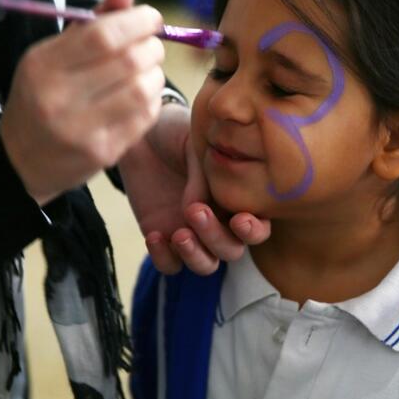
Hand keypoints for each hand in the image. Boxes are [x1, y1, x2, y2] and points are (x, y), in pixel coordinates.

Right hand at [0, 0, 165, 204]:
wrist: (21, 159)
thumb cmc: (41, 95)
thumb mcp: (53, 54)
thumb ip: (91, 23)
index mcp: (43, 65)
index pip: (103, 35)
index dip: (138, 21)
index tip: (151, 17)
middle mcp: (59, 97)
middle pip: (129, 61)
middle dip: (152, 47)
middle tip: (152, 46)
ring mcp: (81, 129)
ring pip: (143, 90)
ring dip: (155, 74)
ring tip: (147, 71)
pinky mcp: (103, 152)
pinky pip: (145, 117)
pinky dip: (153, 100)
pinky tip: (143, 96)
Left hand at [118, 104, 270, 274]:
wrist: (141, 133)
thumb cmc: (177, 133)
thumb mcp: (196, 145)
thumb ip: (204, 177)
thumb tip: (199, 206)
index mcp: (237, 197)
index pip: (258, 226)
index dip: (254, 230)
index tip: (239, 219)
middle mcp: (219, 220)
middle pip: (232, 250)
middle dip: (217, 237)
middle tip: (196, 212)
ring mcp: (192, 233)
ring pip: (206, 264)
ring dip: (196, 255)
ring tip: (178, 234)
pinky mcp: (163, 238)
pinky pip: (170, 265)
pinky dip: (164, 258)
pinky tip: (153, 236)